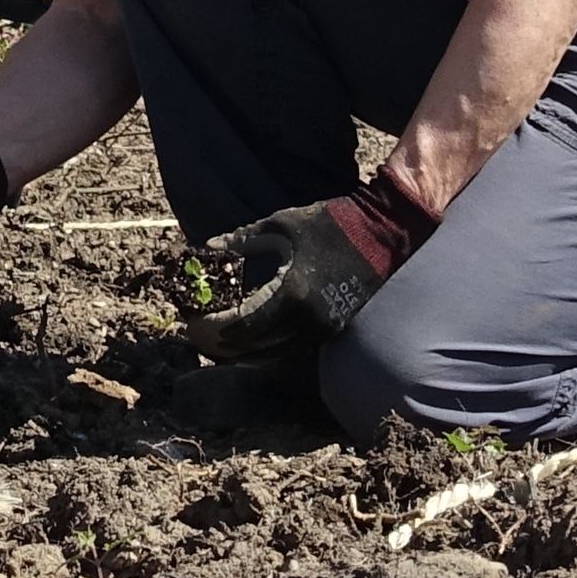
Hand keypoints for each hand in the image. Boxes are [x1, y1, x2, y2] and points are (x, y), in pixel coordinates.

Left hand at [184, 174, 437, 359]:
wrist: (385, 232)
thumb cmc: (330, 223)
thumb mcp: (280, 225)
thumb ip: (241, 241)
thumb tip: (208, 249)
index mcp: (291, 294)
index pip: (241, 325)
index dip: (211, 328)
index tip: (191, 321)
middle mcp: (308, 320)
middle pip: (253, 348)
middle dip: (220, 343)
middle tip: (197, 332)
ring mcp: (323, 329)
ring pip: (272, 354)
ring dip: (241, 349)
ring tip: (215, 337)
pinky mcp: (332, 329)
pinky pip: (290, 348)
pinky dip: (265, 346)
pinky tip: (248, 336)